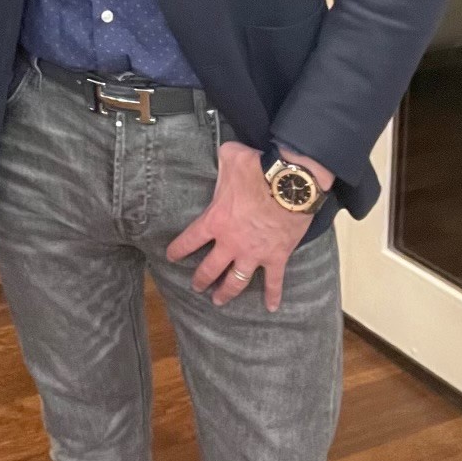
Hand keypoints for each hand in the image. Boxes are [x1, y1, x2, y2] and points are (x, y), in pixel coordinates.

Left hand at [166, 141, 311, 311]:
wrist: (290, 184)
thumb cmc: (257, 169)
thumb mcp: (231, 156)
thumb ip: (222, 158)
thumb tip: (222, 152)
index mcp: (215, 220)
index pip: (190, 239)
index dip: (178, 250)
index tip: (171, 257)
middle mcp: (231, 242)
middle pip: (211, 268)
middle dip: (201, 279)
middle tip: (196, 287)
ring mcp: (253, 253)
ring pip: (236, 282)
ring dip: (227, 292)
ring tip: (219, 301)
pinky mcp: (276, 257)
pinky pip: (274, 282)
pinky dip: (273, 296)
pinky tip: (271, 308)